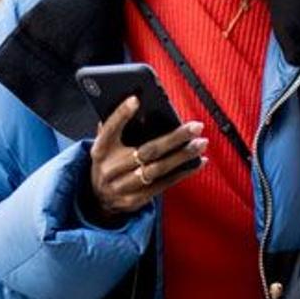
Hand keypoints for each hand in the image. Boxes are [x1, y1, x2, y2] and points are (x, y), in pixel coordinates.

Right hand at [89, 96, 207, 217]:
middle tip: (195, 126)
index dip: (121, 114)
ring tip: (201, 143)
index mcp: (100, 149)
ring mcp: (123, 186)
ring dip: (183, 156)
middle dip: (175, 138)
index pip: (110, 129)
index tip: (136, 99)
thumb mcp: (105, 146)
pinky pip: (164, 184)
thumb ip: (116, 128)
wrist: (98, 199)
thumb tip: (137, 104)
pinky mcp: (136, 199)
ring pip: (159, 169)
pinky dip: (183, 172)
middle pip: (147, 151)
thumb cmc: (108, 163)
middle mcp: (110, 169)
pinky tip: (198, 162)